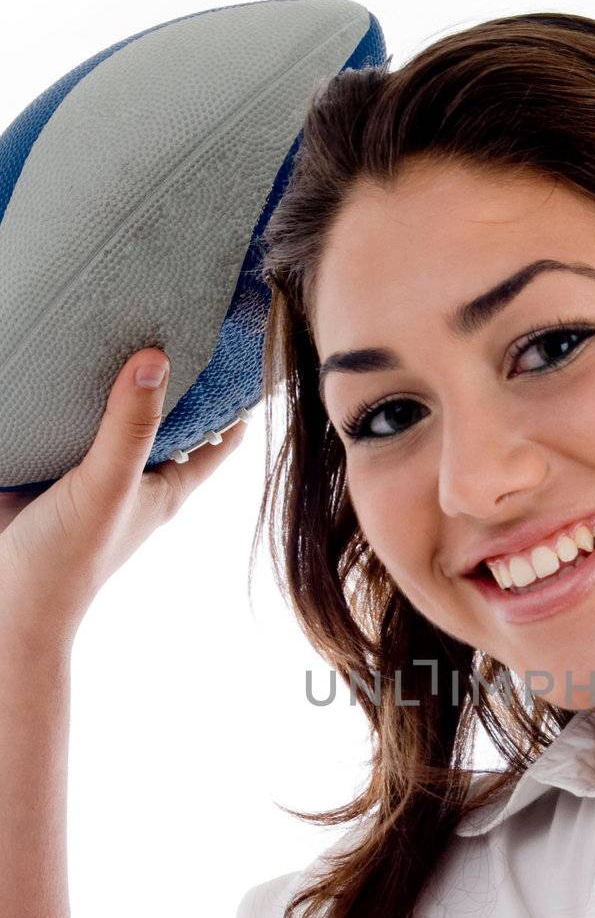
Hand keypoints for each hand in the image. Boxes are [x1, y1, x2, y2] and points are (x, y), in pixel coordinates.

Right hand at [0, 350, 246, 635]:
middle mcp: (135, 475)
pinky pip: (68, 422)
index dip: (236, 400)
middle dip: (177, 377)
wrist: (4, 600)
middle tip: (182, 318)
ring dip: (119, 382)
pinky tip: (66, 361)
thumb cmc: (67, 559)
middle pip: (169, 417)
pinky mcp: (51, 467)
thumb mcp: (108, 485)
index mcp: (167, 486)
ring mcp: (93, 471)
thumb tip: (157, 359)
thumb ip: (131, 427)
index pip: (219, 439)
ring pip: (116, 416)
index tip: (248, 352)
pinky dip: (71, 396)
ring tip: (127, 322)